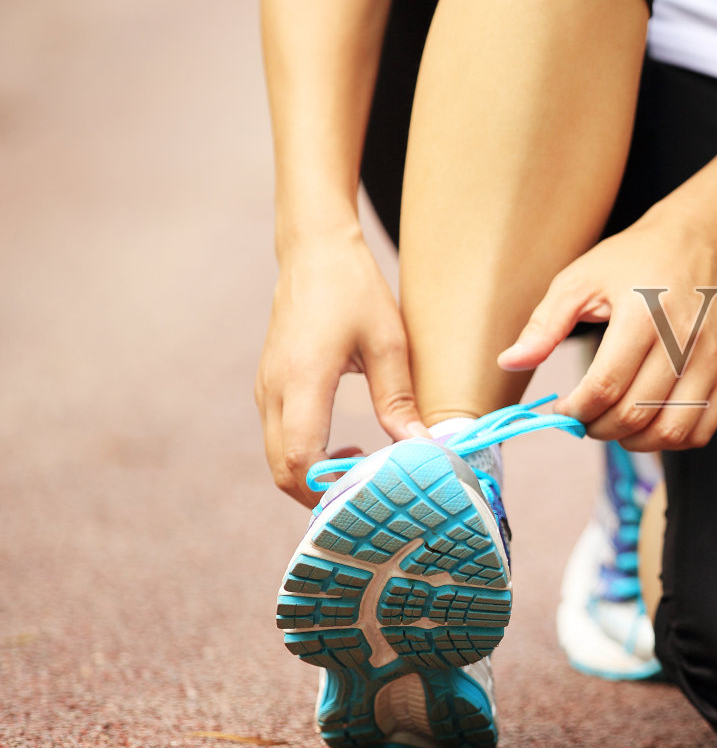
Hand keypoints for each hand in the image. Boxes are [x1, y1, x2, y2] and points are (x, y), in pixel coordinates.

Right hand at [255, 231, 427, 505]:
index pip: (300, 459)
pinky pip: (280, 439)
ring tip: (365, 470)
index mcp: (302, 380)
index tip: (372, 490)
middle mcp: (273, 391)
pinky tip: (348, 450)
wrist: (314, 252)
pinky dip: (307, 458)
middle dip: (323, 495)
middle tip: (371, 494)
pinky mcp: (269, 388)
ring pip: (278, 458)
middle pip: (283, 471)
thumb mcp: (388, 342)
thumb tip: (419, 447)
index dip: (332, 488)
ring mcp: (265, 390)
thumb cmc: (354, 290)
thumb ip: (398, 399)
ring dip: (315, 477)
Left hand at [497, 213, 716, 450]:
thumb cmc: (630, 263)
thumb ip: (544, 326)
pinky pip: (702, 429)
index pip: (605, 386)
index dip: (576, 410)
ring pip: (671, 430)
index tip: (564, 409)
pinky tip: (649, 422)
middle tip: (585, 419)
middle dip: (599, 428)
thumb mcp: (578, 281)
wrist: (692, 245)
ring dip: (634, 441)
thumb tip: (509, 363)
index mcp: (644, 313)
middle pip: (636, 413)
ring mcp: (712, 357)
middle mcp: (684, 338)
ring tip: (615, 423)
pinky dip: (671, 440)